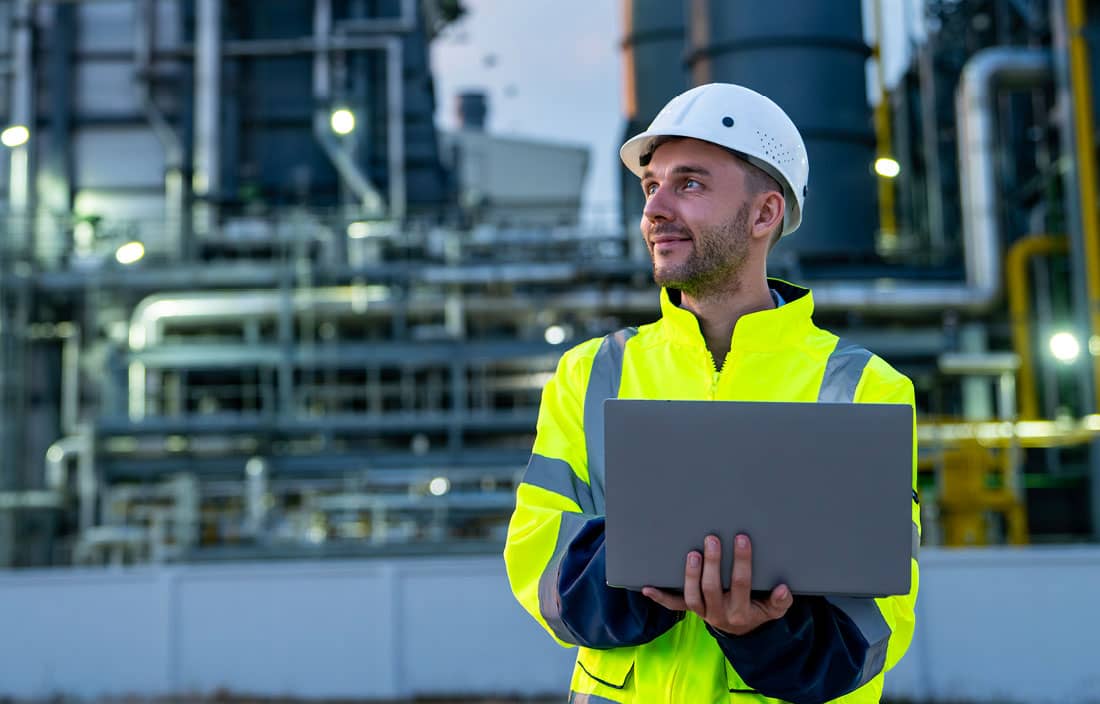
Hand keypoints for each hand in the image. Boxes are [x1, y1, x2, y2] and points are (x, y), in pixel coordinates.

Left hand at [642, 534, 792, 635]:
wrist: (743, 631)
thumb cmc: (758, 611)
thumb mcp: (774, 610)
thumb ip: (780, 601)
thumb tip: (783, 589)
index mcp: (742, 612)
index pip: (742, 583)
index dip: (741, 561)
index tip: (741, 538)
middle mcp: (720, 614)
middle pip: (713, 588)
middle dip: (712, 563)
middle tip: (711, 539)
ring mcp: (703, 613)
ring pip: (692, 597)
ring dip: (689, 576)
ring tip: (692, 554)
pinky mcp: (692, 610)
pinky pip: (674, 605)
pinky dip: (661, 597)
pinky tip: (647, 588)